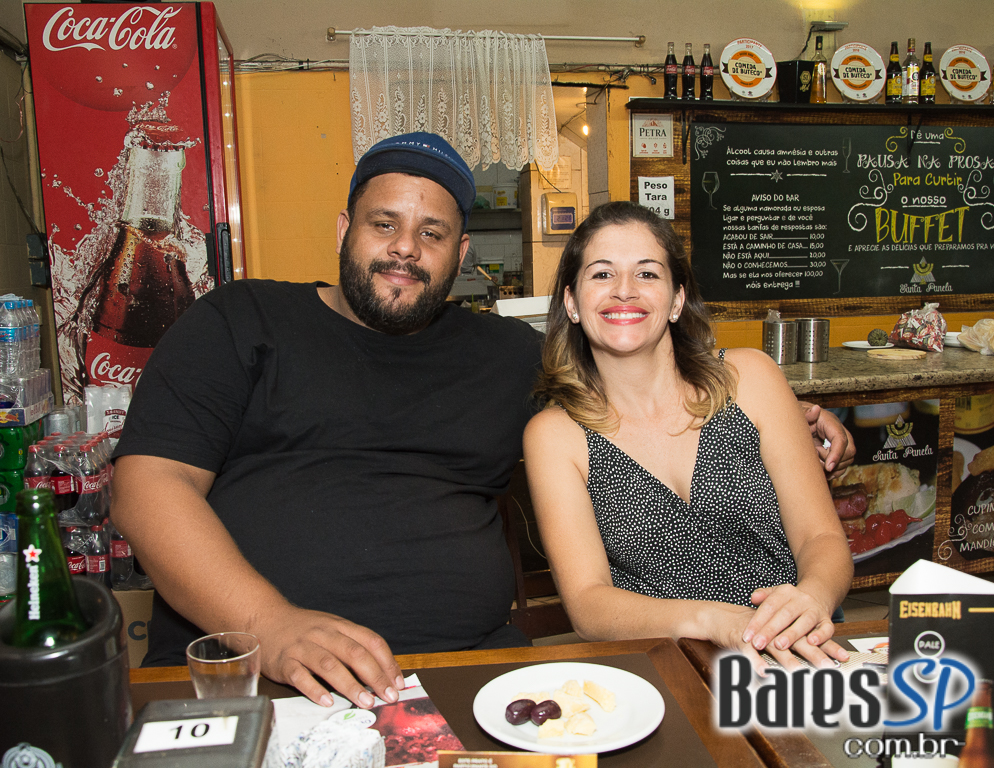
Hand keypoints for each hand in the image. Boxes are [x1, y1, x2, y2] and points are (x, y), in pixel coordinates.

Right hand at [250, 604, 405, 707]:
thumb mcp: (332, 629)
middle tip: (388, 696)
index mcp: (340, 626)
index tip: (398, 683)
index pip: (371, 641)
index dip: (388, 663)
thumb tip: (382, 672)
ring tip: (365, 702)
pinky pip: (301, 676)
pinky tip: (327, 701)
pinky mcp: (285, 662)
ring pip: (330, 665)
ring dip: (350, 685)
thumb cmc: (305, 629)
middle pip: (354, 653)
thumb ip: (353, 645)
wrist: (267, 619)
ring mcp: (303, 647)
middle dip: (375, 676)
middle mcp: (324, 634)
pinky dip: (315, 690)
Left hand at [742, 584, 849, 667]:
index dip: (757, 622)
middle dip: (770, 630)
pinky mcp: (827, 621)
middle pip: (784, 614)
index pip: (769, 606)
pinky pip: (826, 628)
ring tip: (780, 645)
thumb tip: (753, 598)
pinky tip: (811, 642)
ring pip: (804, 622)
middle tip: (758, 644)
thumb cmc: (789, 601)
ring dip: (792, 634)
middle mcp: (801, 600)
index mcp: (785, 592)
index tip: (746, 637)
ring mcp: (815, 610)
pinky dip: (820, 635)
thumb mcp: (775, 593)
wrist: (817, 596)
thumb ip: (763, 596)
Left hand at [801, 403, 855, 477]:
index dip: (837, 454)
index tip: (828, 467)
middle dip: (835, 461)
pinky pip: (843, 464)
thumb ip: (806, 414)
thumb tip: (816, 409)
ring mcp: (839, 441)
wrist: (795, 420)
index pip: (841, 439)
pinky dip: (835, 471)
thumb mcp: (798, 415)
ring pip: (848, 459)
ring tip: (816, 462)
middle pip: (849, 450)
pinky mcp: (836, 450)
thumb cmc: (796, 417)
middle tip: (817, 460)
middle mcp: (838, 431)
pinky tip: (823, 473)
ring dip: (834, 467)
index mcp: (830, 422)